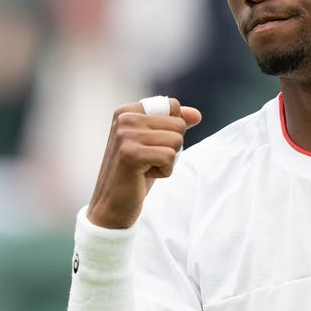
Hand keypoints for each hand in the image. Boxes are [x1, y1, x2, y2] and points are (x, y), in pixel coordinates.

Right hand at [86, 98, 201, 228]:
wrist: (112, 204)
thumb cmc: (135, 174)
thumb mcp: (155, 144)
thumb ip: (173, 125)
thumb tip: (197, 114)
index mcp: (127, 111)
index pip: (172, 106)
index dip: (172, 130)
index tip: (150, 146)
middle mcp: (125, 118)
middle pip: (178, 125)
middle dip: (171, 147)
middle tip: (148, 160)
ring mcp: (126, 135)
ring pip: (176, 141)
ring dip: (168, 161)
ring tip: (146, 168)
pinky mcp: (131, 154)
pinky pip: (169, 157)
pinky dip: (164, 171)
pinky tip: (144, 176)